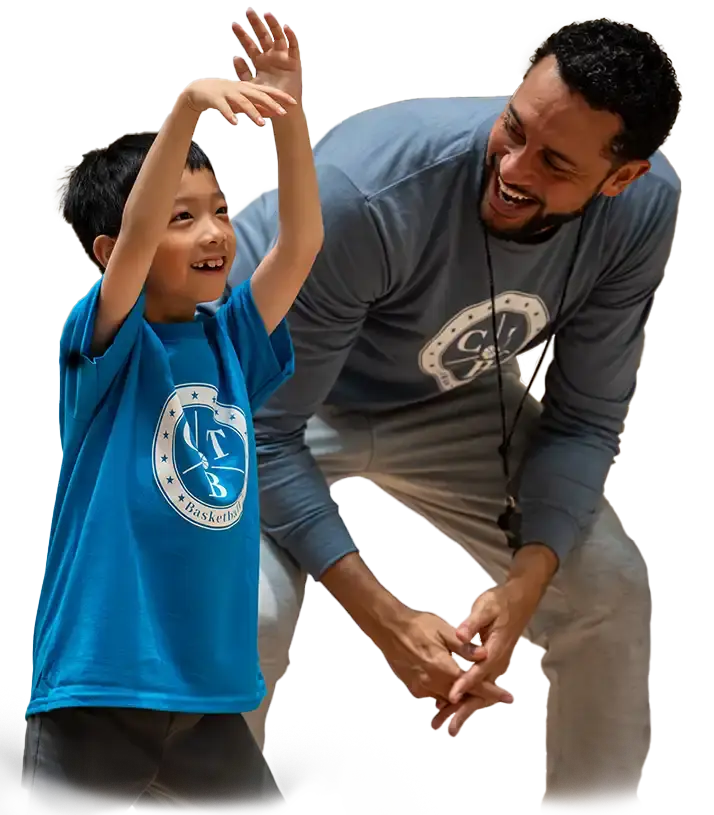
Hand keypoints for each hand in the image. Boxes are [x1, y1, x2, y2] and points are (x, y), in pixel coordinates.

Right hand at [182, 77, 296, 128]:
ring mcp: (227, 93)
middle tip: (283, 113)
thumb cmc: (223, 96)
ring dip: (252, 113)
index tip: (294, 103)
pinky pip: (223, 108)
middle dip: (271, 104)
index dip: (280, 96)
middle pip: (258, 96)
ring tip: (261, 124)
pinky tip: (235, 124)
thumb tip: (271, 113)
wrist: (198, 91)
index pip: (267, 91)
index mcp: (247, 88)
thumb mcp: (241, 101)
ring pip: (242, 102)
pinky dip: (229, 115)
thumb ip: (255, 106)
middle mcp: (239, 89)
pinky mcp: (215, 99)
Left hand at [232, 9, 302, 103]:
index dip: (243, 35)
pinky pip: (293, 47)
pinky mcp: (294, 63)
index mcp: (260, 62)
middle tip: (249, 12)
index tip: (234, 25)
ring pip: (278, 38)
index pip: (250, 45)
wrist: (282, 113)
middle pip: (263, 36)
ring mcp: (283, 59)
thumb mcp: (251, 87)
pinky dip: (291, 37)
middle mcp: (271, 57)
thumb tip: (236, 57)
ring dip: (273, 26)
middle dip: (256, 24)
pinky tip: (286, 28)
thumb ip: (243, 73)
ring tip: (267, 15)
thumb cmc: (266, 102)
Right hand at [376, 607, 513, 709]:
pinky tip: (449, 687)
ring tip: (473, 693)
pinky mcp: (413, 687)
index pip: (473, 684)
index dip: (492, 691)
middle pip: (461, 697)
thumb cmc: (416, 625)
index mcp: (443, 667)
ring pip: (447, 698)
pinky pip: (433, 695)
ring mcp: (421, 687)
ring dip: (460, 697)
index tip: (506, 696)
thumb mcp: (444, 630)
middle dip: (477, 697)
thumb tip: (484, 655)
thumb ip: (464, 646)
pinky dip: (444, 693)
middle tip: (492, 693)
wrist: (389, 627)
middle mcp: (432, 682)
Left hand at [431, 583, 537, 736]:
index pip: (479, 672)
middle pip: (480, 693)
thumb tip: (461, 634)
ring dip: (462, 709)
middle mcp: (497, 663)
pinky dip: (466, 699)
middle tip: (447, 726)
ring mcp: (495, 666)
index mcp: (495, 650)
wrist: (519, 601)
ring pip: (478, 694)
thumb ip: (472, 622)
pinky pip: (478, 688)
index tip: (451, 697)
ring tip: (445, 724)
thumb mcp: (485, 607)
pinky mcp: (491, 666)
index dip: (465, 685)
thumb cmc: (501, 603)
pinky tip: (452, 706)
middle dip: (463, 711)